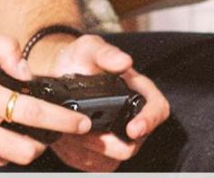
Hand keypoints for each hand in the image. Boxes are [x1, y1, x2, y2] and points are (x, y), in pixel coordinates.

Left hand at [42, 35, 170, 172]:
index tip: (133, 129)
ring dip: (89, 150)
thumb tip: (125, 61)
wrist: (55, 75)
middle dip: (107, 142)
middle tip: (82, 131)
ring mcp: (117, 137)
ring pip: (112, 159)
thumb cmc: (79, 59)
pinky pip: (95, 165)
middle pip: (133, 143)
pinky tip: (67, 139)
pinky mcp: (101, 153)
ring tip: (70, 132)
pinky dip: (79, 156)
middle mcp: (132, 117)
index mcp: (138, 91)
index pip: (158, 109)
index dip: (149, 121)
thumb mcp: (89, 48)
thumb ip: (106, 53)